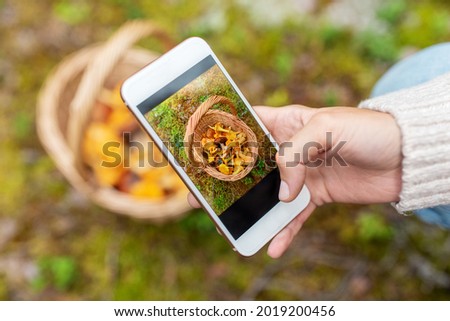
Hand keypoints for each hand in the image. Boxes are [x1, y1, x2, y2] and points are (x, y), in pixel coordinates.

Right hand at [188, 105, 401, 257]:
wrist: (404, 156)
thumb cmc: (367, 130)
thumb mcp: (328, 126)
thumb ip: (297, 154)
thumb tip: (282, 193)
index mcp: (287, 122)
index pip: (246, 125)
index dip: (222, 135)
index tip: (199, 149)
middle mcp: (288, 149)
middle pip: (249, 166)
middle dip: (227, 181)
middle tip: (203, 196)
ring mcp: (299, 175)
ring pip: (267, 195)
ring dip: (250, 212)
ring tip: (231, 228)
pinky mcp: (314, 196)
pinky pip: (293, 217)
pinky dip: (283, 232)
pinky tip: (273, 247)